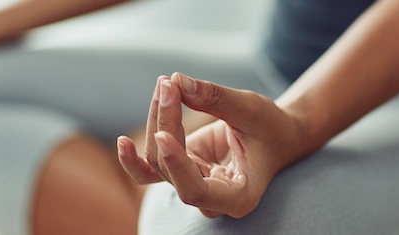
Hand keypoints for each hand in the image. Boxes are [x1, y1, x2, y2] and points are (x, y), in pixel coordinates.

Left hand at [118, 73, 307, 217]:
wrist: (276, 135)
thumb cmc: (271, 126)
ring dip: (157, 120)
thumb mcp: (251, 108)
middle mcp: (211, 199)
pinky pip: (150, 169)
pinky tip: (122, 143)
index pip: (196, 190)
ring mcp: (192, 185)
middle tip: (169, 84)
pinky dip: (133, 158)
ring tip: (166, 85)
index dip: (177, 166)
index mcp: (238, 196)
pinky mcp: (180, 171)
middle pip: (170, 168)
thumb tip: (177, 81)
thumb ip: (215, 98)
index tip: (163, 135)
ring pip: (157, 160)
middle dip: (164, 123)